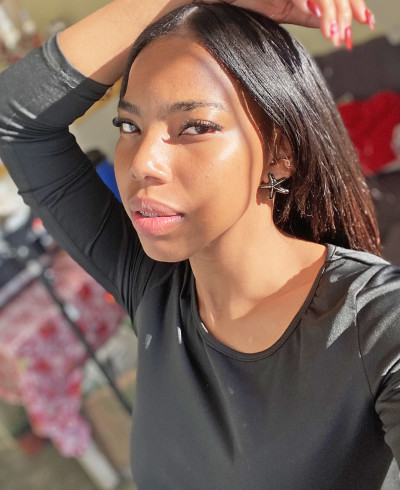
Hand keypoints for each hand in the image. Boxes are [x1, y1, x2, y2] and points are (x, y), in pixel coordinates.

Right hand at [220, 0, 374, 48]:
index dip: (349, 5)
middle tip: (344, 37)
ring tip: (334, 34)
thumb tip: (330, 23)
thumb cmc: (245, 3)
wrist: (216, 2)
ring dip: (332, 13)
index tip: (358, 24)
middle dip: (344, 12)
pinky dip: (316, 6)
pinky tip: (323, 22)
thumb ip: (306, 13)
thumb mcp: (283, 9)